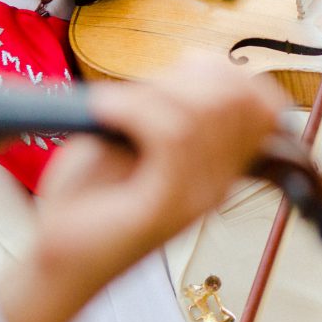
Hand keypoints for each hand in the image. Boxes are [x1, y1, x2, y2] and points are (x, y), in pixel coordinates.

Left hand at [0, 57, 285, 321]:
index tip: (181, 69)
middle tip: (138, 90)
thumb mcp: (135, 134)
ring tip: (111, 105)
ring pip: (201, 115)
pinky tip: (104, 110)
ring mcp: (198, 196)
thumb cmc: (92, 195)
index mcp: (221, 164)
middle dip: (184, 78)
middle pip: (235, 100)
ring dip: (150, 95)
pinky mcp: (168, 208)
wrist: (58, 259)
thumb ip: (171, 102)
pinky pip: (172, 137)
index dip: (226, 72)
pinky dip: (134, 109)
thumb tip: (197, 62)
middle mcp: (220, 181)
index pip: (263, 104)